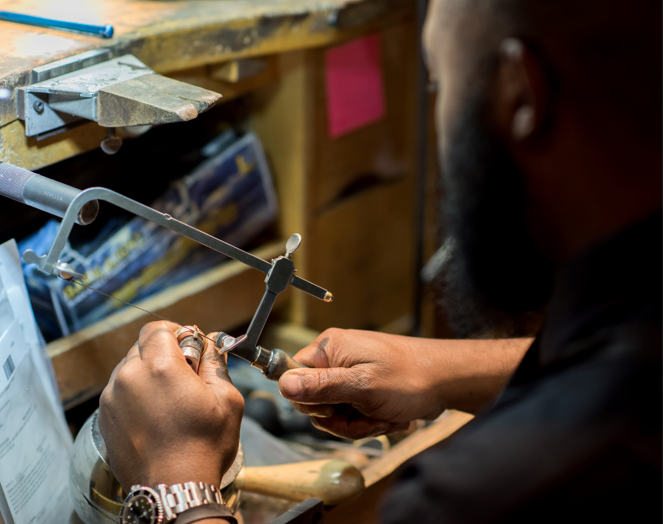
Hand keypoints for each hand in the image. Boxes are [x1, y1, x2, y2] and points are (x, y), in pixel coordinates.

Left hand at [98, 321, 243, 491]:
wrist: (173, 489)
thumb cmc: (203, 448)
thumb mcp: (227, 400)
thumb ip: (215, 363)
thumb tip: (210, 346)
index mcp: (160, 367)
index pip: (158, 328)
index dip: (177, 333)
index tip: (189, 346)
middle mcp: (129, 377)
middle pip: (142, 346)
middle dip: (164, 354)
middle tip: (186, 376)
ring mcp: (112, 399)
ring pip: (129, 369)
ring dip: (148, 375)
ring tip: (170, 401)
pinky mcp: (105, 418)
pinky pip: (120, 392)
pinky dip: (136, 395)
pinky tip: (156, 416)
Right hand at [278, 329, 440, 438]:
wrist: (445, 380)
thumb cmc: (410, 378)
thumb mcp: (362, 386)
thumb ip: (321, 386)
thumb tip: (283, 384)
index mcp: (330, 348)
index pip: (293, 377)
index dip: (310, 401)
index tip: (333, 408)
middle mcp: (336, 358)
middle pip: (314, 402)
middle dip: (340, 419)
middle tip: (365, 416)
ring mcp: (349, 373)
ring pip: (334, 413)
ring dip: (358, 423)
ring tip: (383, 417)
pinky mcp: (361, 386)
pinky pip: (351, 413)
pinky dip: (369, 421)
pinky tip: (389, 417)